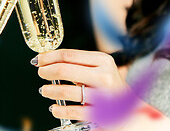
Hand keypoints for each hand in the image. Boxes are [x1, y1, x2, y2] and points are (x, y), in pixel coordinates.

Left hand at [34, 49, 169, 130]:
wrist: (131, 109)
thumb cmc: (108, 86)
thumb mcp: (99, 69)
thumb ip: (78, 63)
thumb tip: (46, 59)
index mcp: (103, 60)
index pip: (68, 55)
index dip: (49, 57)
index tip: (38, 59)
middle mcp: (104, 76)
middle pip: (65, 69)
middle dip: (47, 71)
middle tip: (40, 73)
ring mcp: (103, 96)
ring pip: (66, 91)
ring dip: (50, 90)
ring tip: (44, 90)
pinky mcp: (100, 114)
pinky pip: (72, 111)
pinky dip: (59, 110)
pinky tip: (54, 108)